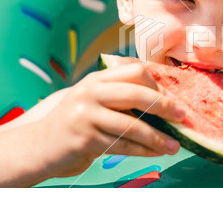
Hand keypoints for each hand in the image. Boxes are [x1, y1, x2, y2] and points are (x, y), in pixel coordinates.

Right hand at [29, 62, 185, 179]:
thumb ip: (120, 92)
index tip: (169, 98)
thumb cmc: (78, 120)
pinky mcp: (85, 140)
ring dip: (158, 137)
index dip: (155, 84)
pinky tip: (156, 152)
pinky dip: (144, 150)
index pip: (134, 70)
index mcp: (97, 79)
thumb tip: (163, 99)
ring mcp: (86, 116)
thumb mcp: (95, 97)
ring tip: (174, 145)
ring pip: (132, 125)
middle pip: (136, 94)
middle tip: (182, 116)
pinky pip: (123, 145)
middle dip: (164, 106)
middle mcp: (91, 92)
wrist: (40, 144)